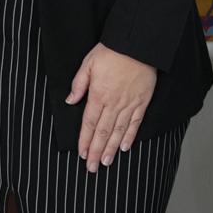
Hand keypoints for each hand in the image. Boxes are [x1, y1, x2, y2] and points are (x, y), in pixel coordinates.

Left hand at [66, 43, 156, 171]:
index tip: (82, 154)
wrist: (137, 44)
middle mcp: (113, 103)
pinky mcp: (141, 102)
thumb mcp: (88, 63)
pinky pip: (135, 123)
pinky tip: (124, 147)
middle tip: (92, 168)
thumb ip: (79, 84)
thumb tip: (70, 100)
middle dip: (96, 152)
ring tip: (106, 162)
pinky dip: (129, 137)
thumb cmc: (112, 51)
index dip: (85, 140)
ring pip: (118, 132)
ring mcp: (129, 104)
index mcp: (98, 94)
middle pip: (102, 132)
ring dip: (111, 149)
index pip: (89, 123)